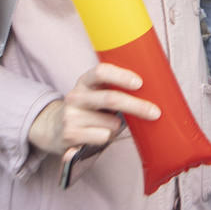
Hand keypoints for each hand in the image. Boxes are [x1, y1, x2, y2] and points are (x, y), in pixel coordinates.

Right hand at [27, 63, 158, 156]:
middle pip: (111, 99)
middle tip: (155, 112)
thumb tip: (153, 91)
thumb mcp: (98, 93)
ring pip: (110, 123)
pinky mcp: (69, 135)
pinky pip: (102, 138)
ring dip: (117, 127)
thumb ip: (116, 89)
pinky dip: (107, 138)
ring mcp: (71, 116)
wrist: (55, 129)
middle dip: (137, 106)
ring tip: (108, 125)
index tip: (140, 83)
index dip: (121, 76)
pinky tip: (97, 136)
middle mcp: (76, 96)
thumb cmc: (89, 109)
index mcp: (86, 81)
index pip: (102, 71)